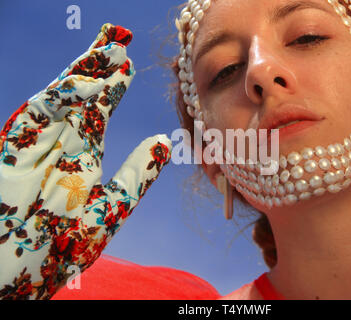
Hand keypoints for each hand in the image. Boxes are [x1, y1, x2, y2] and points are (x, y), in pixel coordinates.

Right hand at [0, 23, 171, 298]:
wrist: (15, 279)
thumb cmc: (61, 250)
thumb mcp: (110, 208)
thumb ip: (137, 176)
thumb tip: (165, 141)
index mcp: (80, 159)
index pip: (97, 114)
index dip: (112, 89)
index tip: (130, 66)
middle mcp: (58, 147)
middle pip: (79, 99)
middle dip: (98, 69)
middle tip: (120, 39)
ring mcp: (35, 147)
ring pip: (59, 100)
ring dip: (82, 73)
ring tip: (110, 48)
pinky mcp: (11, 152)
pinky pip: (36, 117)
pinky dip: (61, 98)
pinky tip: (87, 80)